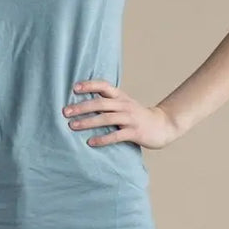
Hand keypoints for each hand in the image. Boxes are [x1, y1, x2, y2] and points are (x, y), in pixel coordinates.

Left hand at [62, 79, 178, 149]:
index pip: (104, 86)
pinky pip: (116, 136)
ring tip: (73, 126)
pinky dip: (103, 139)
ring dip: (88, 122)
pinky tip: (91, 142)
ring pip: (106, 118)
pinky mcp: (134, 132)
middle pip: (100, 103)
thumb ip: (108, 102)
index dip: (89, 85)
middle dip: (82, 107)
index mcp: (121, 96)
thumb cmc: (137, 116)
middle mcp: (124, 105)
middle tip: (65, 112)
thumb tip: (83, 103)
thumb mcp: (124, 104)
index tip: (74, 88)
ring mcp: (130, 119)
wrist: (163, 125)